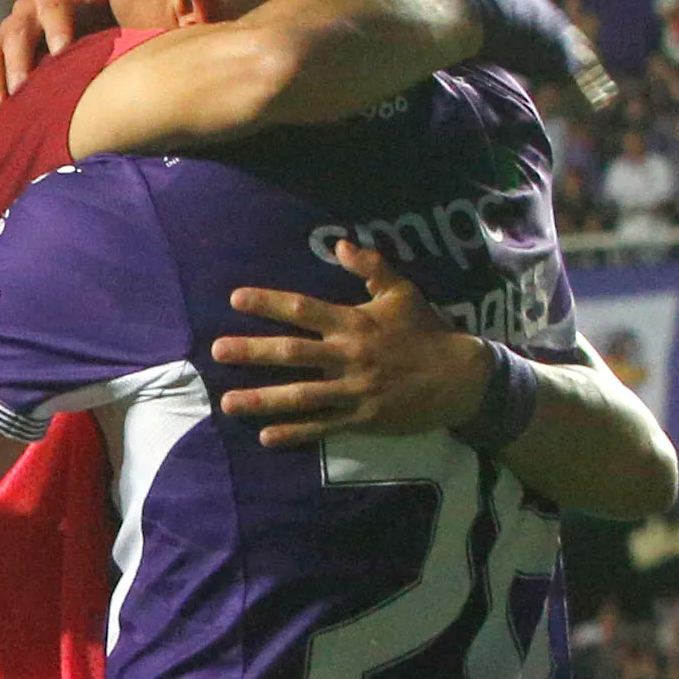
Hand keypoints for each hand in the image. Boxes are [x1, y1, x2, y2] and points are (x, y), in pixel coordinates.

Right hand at [0, 0, 111, 116]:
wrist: (111, 45)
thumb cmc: (122, 28)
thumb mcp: (122, 11)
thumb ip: (108, 0)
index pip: (52, 1)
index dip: (55, 24)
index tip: (61, 51)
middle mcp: (32, 8)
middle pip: (17, 29)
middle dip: (17, 59)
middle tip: (21, 87)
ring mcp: (12, 33)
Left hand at [212, 239, 490, 445]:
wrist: (461, 378)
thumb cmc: (426, 332)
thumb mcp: (403, 293)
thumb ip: (371, 267)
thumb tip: (340, 243)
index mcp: (355, 323)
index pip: (304, 309)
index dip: (269, 303)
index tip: (235, 299)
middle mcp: (349, 356)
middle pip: (293, 353)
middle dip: (252, 352)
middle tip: (216, 350)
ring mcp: (354, 390)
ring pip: (301, 395)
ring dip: (262, 399)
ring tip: (227, 402)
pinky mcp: (362, 418)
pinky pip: (322, 427)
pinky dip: (294, 432)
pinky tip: (265, 436)